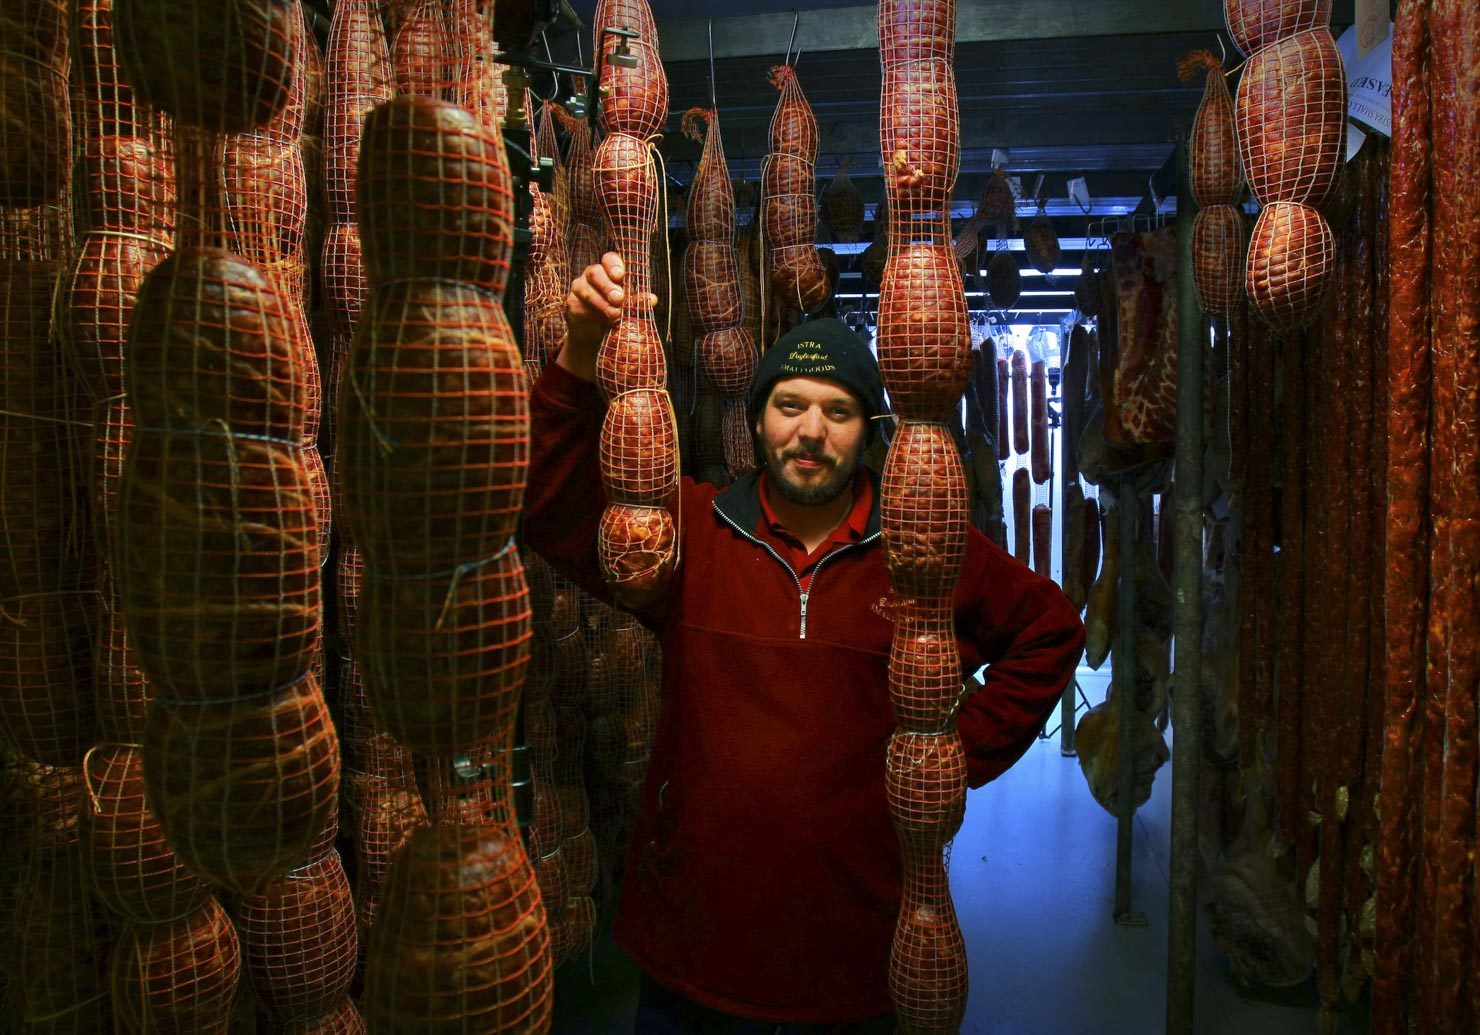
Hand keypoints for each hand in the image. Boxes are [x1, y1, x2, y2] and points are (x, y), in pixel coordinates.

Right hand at [559, 253, 656, 380]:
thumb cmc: (613, 310)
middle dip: (607, 285)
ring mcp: (579, 288)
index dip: (614, 265)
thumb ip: (638, 301)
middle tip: (619, 299)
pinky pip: (579, 305)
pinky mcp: (571, 303)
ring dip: (601, 302)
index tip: (621, 276)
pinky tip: (601, 320)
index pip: (609, 259)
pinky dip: (592, 313)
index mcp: (608, 269)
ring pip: (586, 290)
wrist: (594, 332)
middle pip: (595, 272)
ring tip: (615, 314)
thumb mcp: (627, 305)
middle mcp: (591, 275)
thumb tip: (652, 299)